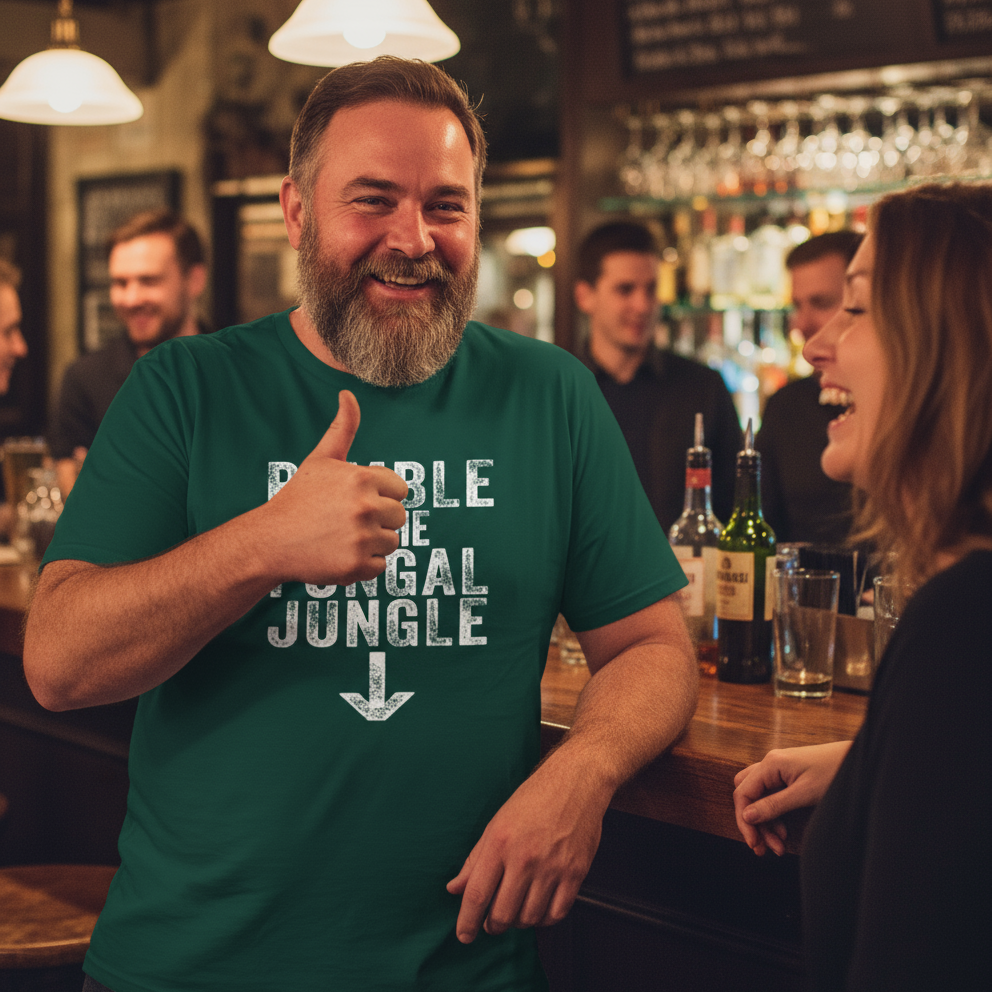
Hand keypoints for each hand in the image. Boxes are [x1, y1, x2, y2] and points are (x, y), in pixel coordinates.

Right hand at [262, 390, 407, 585]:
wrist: (270, 541)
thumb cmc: (298, 498)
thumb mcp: (320, 459)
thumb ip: (342, 428)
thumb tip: (348, 393)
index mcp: (362, 478)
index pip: (400, 490)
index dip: (380, 495)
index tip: (355, 501)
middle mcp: (366, 507)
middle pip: (399, 517)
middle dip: (378, 520)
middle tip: (345, 522)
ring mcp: (362, 538)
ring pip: (392, 542)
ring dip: (372, 544)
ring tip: (341, 538)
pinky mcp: (358, 566)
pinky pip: (380, 567)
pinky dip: (362, 566)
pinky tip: (338, 555)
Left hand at [446, 754, 610, 943]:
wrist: (576, 781)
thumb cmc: (534, 798)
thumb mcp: (497, 822)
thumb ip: (475, 859)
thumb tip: (454, 888)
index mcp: (500, 843)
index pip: (477, 894)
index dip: (467, 921)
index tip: (464, 936)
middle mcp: (524, 858)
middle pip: (502, 913)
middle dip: (493, 925)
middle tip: (492, 921)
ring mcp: (552, 867)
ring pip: (529, 918)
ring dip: (518, 922)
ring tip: (517, 910)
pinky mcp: (575, 873)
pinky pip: (557, 913)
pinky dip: (544, 919)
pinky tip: (540, 909)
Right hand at [733, 741, 851, 855]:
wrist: (859, 762)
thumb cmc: (834, 772)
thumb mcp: (804, 794)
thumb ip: (774, 805)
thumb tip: (747, 816)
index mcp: (771, 764)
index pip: (743, 792)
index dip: (744, 820)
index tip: (754, 843)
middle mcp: (771, 764)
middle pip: (747, 794)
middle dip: (752, 822)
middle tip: (762, 847)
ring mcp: (780, 769)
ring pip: (759, 797)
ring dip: (765, 822)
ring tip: (778, 845)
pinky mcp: (789, 776)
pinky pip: (772, 796)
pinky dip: (774, 815)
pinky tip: (784, 832)